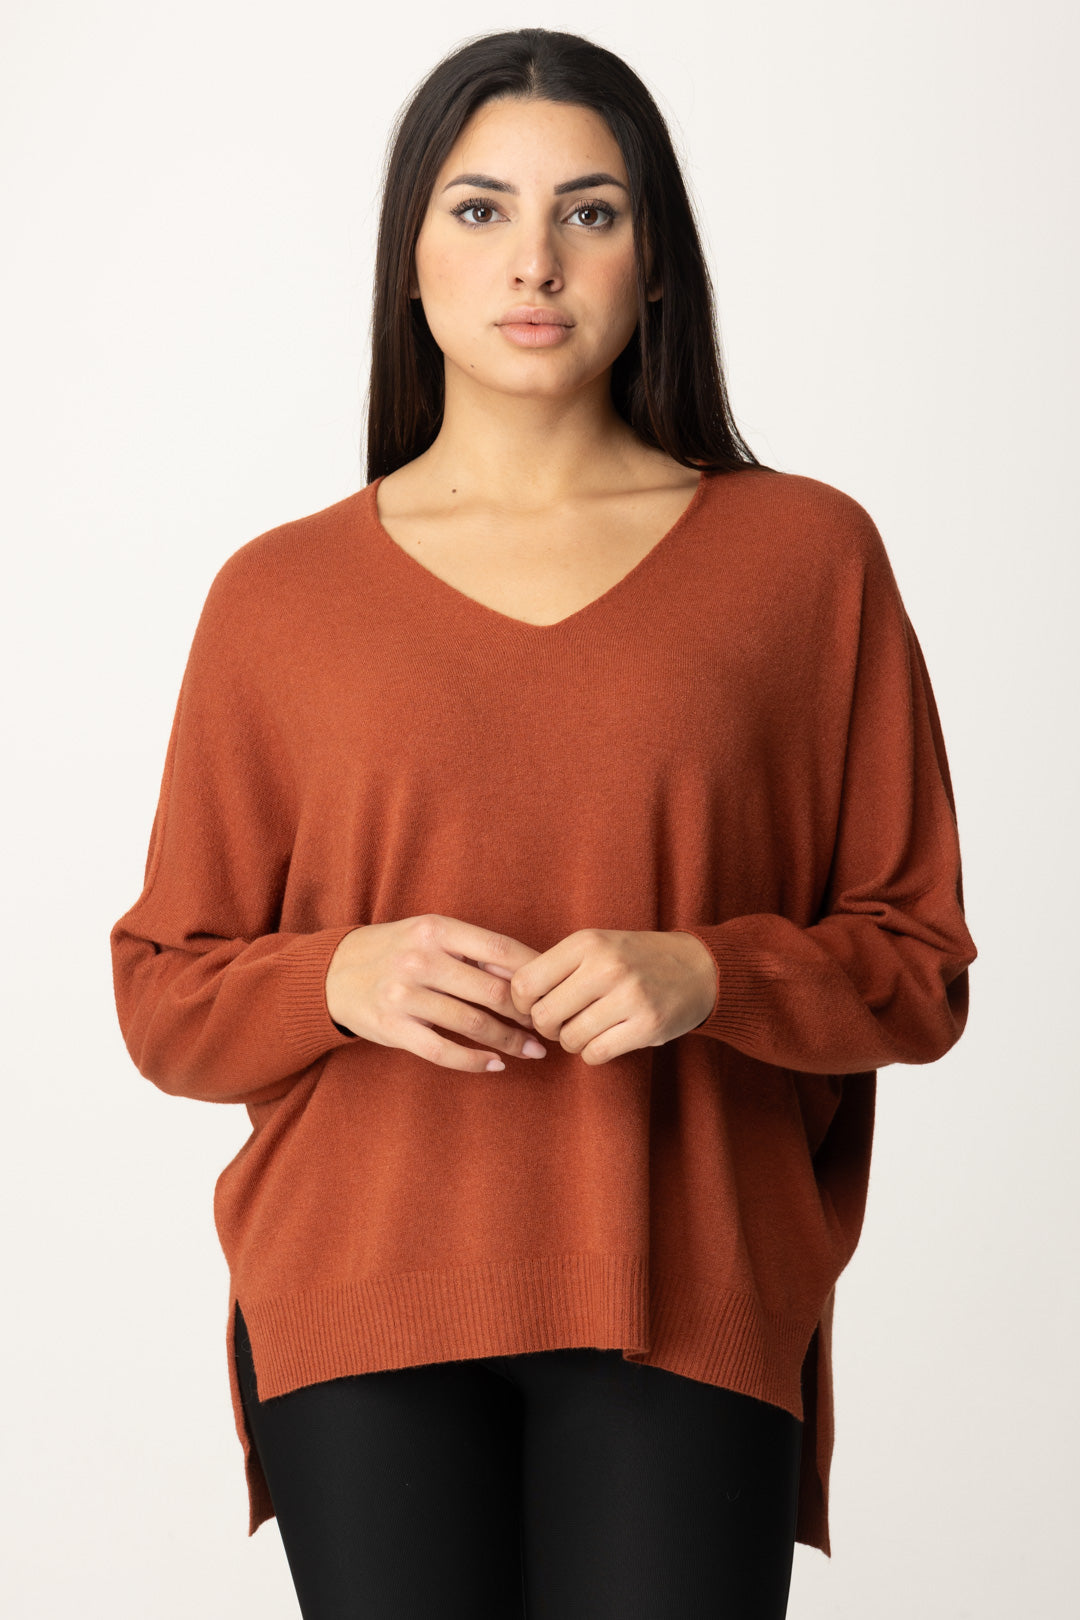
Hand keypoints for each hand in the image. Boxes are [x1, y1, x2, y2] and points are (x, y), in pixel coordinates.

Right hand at [325, 914, 544, 1071]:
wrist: (334, 972)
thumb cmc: (398, 951)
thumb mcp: (431, 934)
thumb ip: (474, 950)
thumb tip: (531, 973)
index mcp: (436, 929)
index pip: (500, 949)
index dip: (535, 972)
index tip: (555, 989)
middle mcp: (420, 959)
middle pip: (492, 991)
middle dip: (527, 1012)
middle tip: (549, 1025)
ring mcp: (404, 995)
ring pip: (473, 1024)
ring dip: (510, 1041)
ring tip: (533, 1050)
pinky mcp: (392, 1027)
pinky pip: (444, 1051)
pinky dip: (476, 1062)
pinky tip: (496, 1065)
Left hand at [476, 929, 716, 1065]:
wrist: (699, 968)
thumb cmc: (634, 959)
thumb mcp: (594, 946)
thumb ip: (551, 965)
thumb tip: (490, 981)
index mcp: (586, 942)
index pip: (525, 983)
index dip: (523, 1004)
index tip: (538, 1005)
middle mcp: (606, 966)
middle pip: (544, 1016)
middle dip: (546, 1027)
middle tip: (562, 1022)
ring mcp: (629, 996)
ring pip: (569, 1039)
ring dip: (572, 1041)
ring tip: (589, 1027)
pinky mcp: (647, 1025)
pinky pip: (596, 1053)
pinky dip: (594, 1053)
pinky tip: (606, 1038)